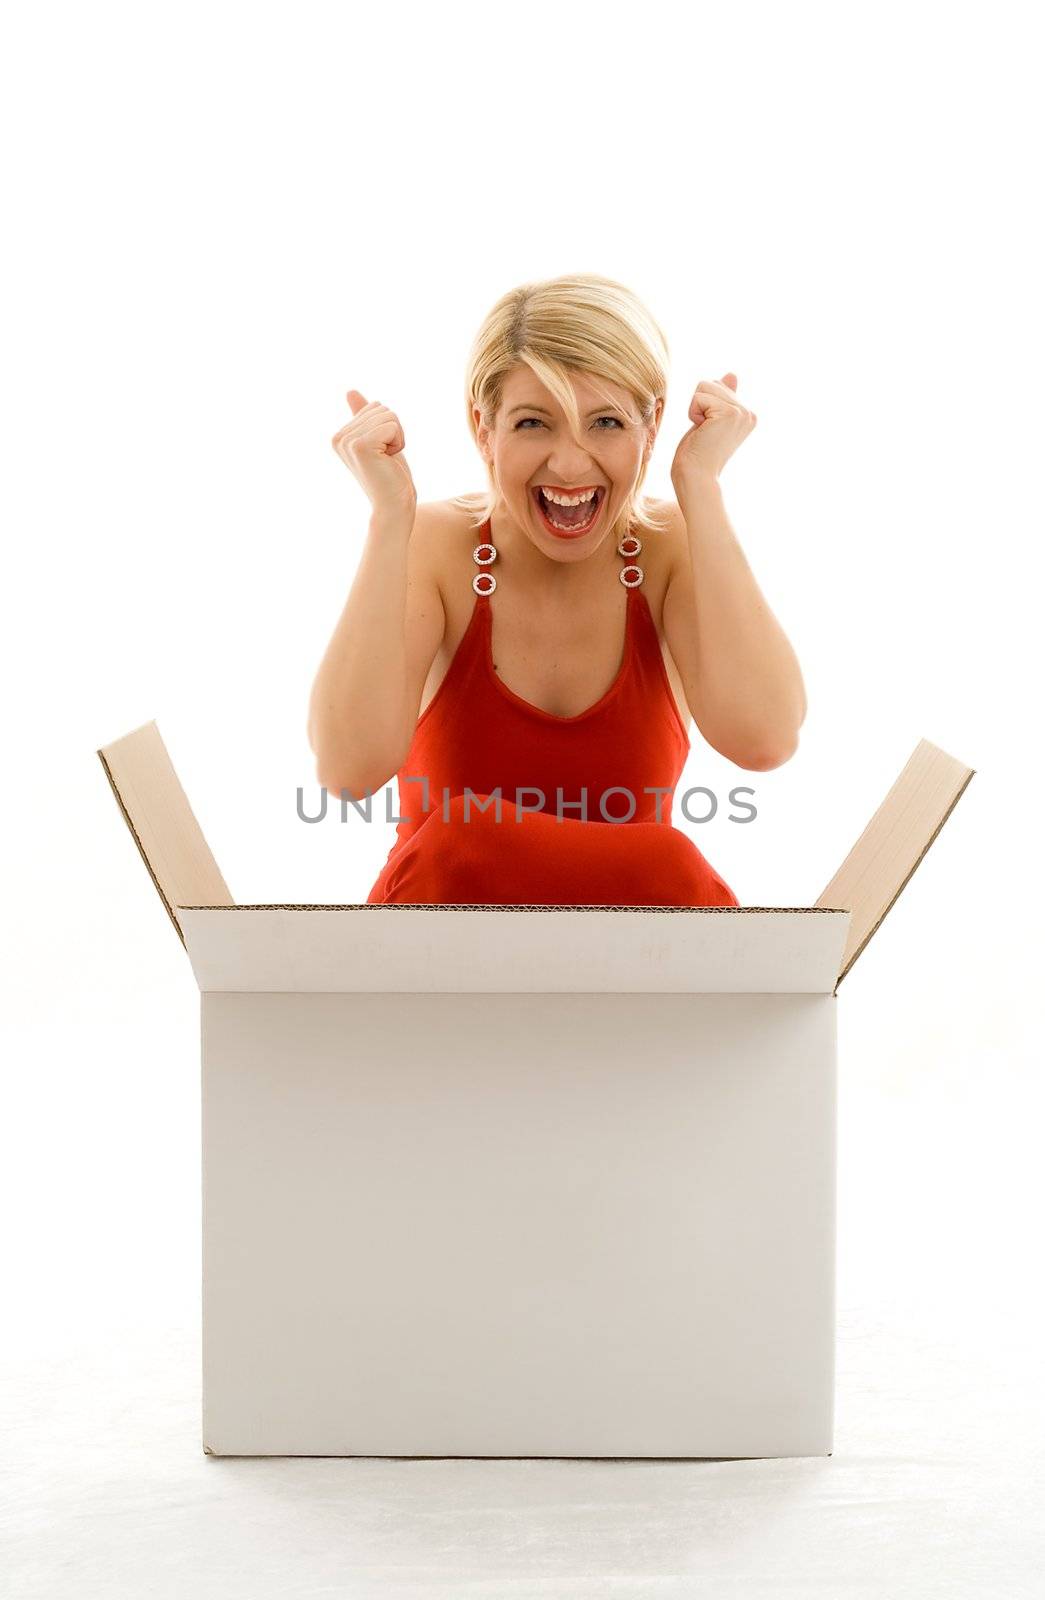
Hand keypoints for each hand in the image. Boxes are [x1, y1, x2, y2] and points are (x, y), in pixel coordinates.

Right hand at [331, 391, 417, 518]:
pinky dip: (399, 442)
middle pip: (381, 408)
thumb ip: (363, 418)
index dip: (388, 428)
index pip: (375, 406)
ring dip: (397, 437)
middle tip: (386, 457)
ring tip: (387, 459)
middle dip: (394, 431)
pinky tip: (389, 460)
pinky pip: (392, 425)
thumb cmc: (390, 475)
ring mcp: (348, 441)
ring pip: (388, 415)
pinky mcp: (361, 446)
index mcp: (340, 436)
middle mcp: (339, 437)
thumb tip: (350, 391)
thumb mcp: (378, 440)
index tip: (382, 452)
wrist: (394, 505)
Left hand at [670, 373, 756, 492]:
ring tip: (703, 432)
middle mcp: (748, 413)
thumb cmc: (698, 456)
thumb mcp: (710, 422)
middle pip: (711, 383)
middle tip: (704, 433)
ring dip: (695, 410)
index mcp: (747, 415)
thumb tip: (732, 374)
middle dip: (699, 407)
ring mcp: (741, 412)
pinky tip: (701, 432)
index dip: (703, 407)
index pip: (717, 386)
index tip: (708, 432)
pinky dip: (693, 414)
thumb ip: (723, 399)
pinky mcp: (728, 413)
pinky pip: (698, 397)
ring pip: (704, 386)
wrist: (696, 479)